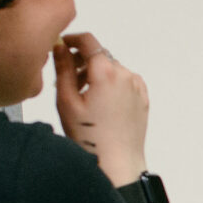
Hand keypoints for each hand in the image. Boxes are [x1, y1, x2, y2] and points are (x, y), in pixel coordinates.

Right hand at [52, 32, 148, 184]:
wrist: (117, 163)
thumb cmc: (91, 139)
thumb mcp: (67, 101)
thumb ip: (63, 68)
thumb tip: (59, 48)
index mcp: (105, 72)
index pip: (88, 41)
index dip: (72, 39)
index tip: (63, 45)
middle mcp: (125, 75)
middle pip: (100, 56)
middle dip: (82, 62)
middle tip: (68, 81)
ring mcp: (136, 86)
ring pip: (112, 69)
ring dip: (96, 75)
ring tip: (83, 97)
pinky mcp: (142, 98)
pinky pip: (123, 82)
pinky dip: (111, 85)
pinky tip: (100, 104)